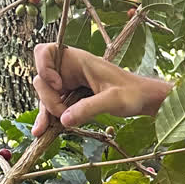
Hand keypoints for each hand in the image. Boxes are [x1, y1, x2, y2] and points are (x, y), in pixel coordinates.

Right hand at [32, 43, 172, 135]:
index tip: (57, 85)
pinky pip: (54, 105)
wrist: (143, 100)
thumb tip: (63, 120)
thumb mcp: (113, 100)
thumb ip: (89, 108)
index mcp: (79, 60)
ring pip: (46, 95)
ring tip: (46, 131)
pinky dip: (48, 117)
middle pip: (42, 79)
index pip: (45, 52)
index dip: (43, 67)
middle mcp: (70, 69)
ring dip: (46, 112)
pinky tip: (41, 131)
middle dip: (48, 99)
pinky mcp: (71, 97)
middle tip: (63, 115)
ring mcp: (69, 83)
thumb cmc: (132, 94)